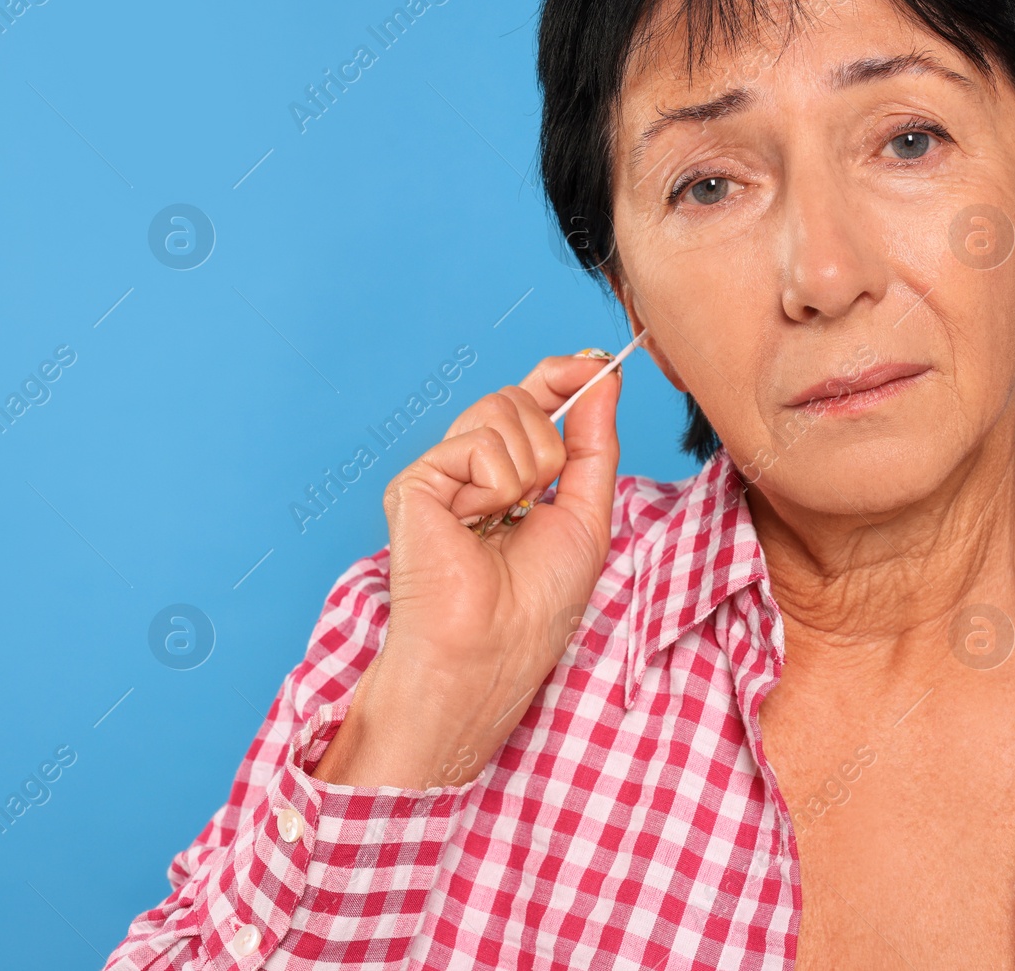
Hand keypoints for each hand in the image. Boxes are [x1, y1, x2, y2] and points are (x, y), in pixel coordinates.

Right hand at [312, 350, 623, 789]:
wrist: (493, 651)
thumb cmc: (536, 604)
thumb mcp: (587, 512)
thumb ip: (594, 441)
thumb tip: (600, 375)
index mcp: (508, 476)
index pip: (531, 400)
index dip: (563, 375)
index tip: (595, 363)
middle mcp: (469, 469)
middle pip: (517, 397)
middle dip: (550, 443)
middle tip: (536, 501)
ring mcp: (439, 475)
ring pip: (500, 411)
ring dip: (528, 469)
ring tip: (505, 520)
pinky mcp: (414, 485)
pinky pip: (477, 445)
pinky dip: (495, 485)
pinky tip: (476, 523)